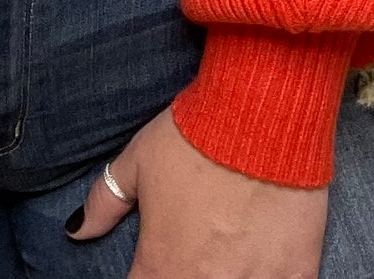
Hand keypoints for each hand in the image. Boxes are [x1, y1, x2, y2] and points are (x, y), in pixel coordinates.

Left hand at [66, 104, 328, 277]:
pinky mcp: (298, 275)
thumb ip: (104, 201)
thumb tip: (75, 231)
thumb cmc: (195, 134)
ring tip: (221, 263)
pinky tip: (260, 268)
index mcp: (163, 266)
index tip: (150, 270)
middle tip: (188, 260)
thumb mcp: (138, 161)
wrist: (262, 111)